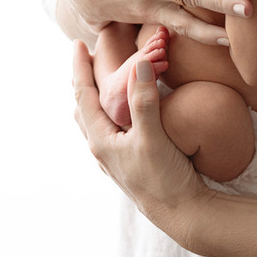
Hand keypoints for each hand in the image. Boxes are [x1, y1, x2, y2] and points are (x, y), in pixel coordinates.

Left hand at [73, 40, 211, 243]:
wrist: (180, 212)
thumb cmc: (163, 177)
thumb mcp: (153, 136)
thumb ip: (144, 100)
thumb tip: (139, 64)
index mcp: (101, 139)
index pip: (83, 95)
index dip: (79, 68)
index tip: (77, 44)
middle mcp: (101, 147)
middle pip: (84, 106)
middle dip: (84, 80)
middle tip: (87, 57)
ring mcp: (113, 156)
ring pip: (95, 118)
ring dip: (95, 95)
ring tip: (100, 78)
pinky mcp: (126, 160)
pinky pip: (109, 127)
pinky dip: (108, 109)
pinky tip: (120, 110)